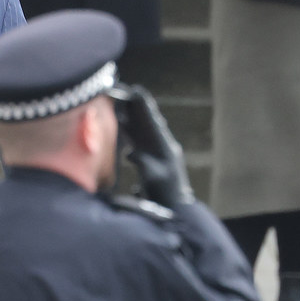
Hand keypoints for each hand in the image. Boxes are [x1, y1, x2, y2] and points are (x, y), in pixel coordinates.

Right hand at [119, 85, 193, 206]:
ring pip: (143, 132)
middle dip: (135, 107)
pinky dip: (132, 136)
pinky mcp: (153, 163)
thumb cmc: (167, 195)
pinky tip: (123, 133)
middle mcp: (163, 147)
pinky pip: (141, 144)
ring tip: (121, 107)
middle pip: (147, 122)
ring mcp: (158, 155)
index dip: (142, 104)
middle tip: (124, 92)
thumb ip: (145, 165)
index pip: (152, 120)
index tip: (134, 88)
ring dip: (132, 120)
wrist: (177, 212)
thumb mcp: (155, 180)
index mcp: (165, 146)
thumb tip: (132, 153)